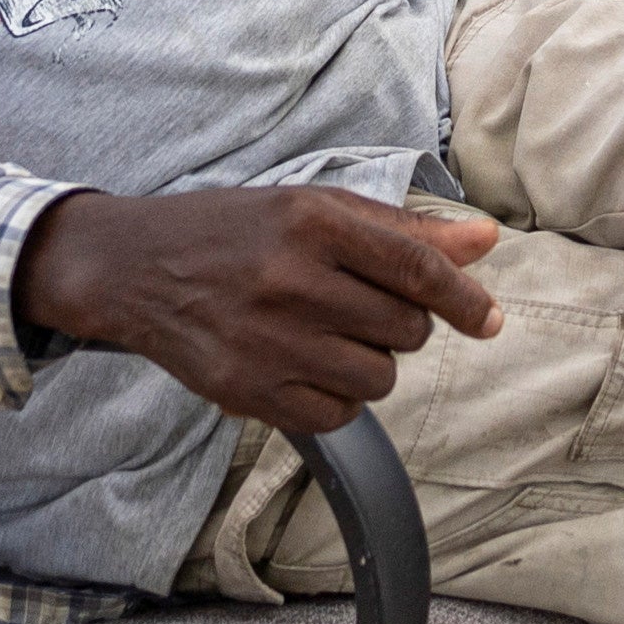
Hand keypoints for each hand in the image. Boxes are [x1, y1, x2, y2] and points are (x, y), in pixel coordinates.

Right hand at [13, 184, 502, 432]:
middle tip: (359, 307)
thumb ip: (401, 230)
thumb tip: (485, 241)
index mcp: (311, 222)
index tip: (489, 321)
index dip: (465, 299)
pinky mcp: (247, 391)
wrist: (133, 268)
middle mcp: (290, 281)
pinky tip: (305, 366)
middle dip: (401, 324)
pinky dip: (337, 398)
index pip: (416, 269)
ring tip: (328, 335)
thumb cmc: (233, 231)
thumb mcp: (312, 208)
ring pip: (378, 378)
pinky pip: (337, 416)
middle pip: (405, 329)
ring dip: (370, 363)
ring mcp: (266, 341)